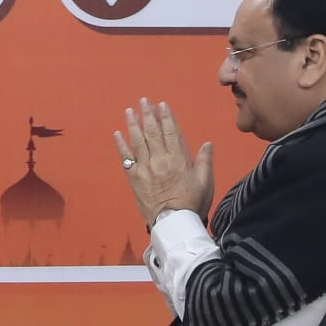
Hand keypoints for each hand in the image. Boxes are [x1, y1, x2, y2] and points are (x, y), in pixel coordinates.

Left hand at [112, 98, 212, 227]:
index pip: (172, 132)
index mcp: (179, 160)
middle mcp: (161, 161)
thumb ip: (205, 161)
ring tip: (130, 110)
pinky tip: (117, 134)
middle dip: (148, 115)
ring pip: (138, 141)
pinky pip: (126, 159)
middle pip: (153, 132)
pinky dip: (121, 145)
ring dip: (133, 124)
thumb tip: (207, 143)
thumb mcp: (205, 182)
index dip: (166, 117)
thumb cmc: (192, 204)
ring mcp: (146, 169)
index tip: (162, 105)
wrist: (173, 224)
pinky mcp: (135, 179)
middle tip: (143, 101)